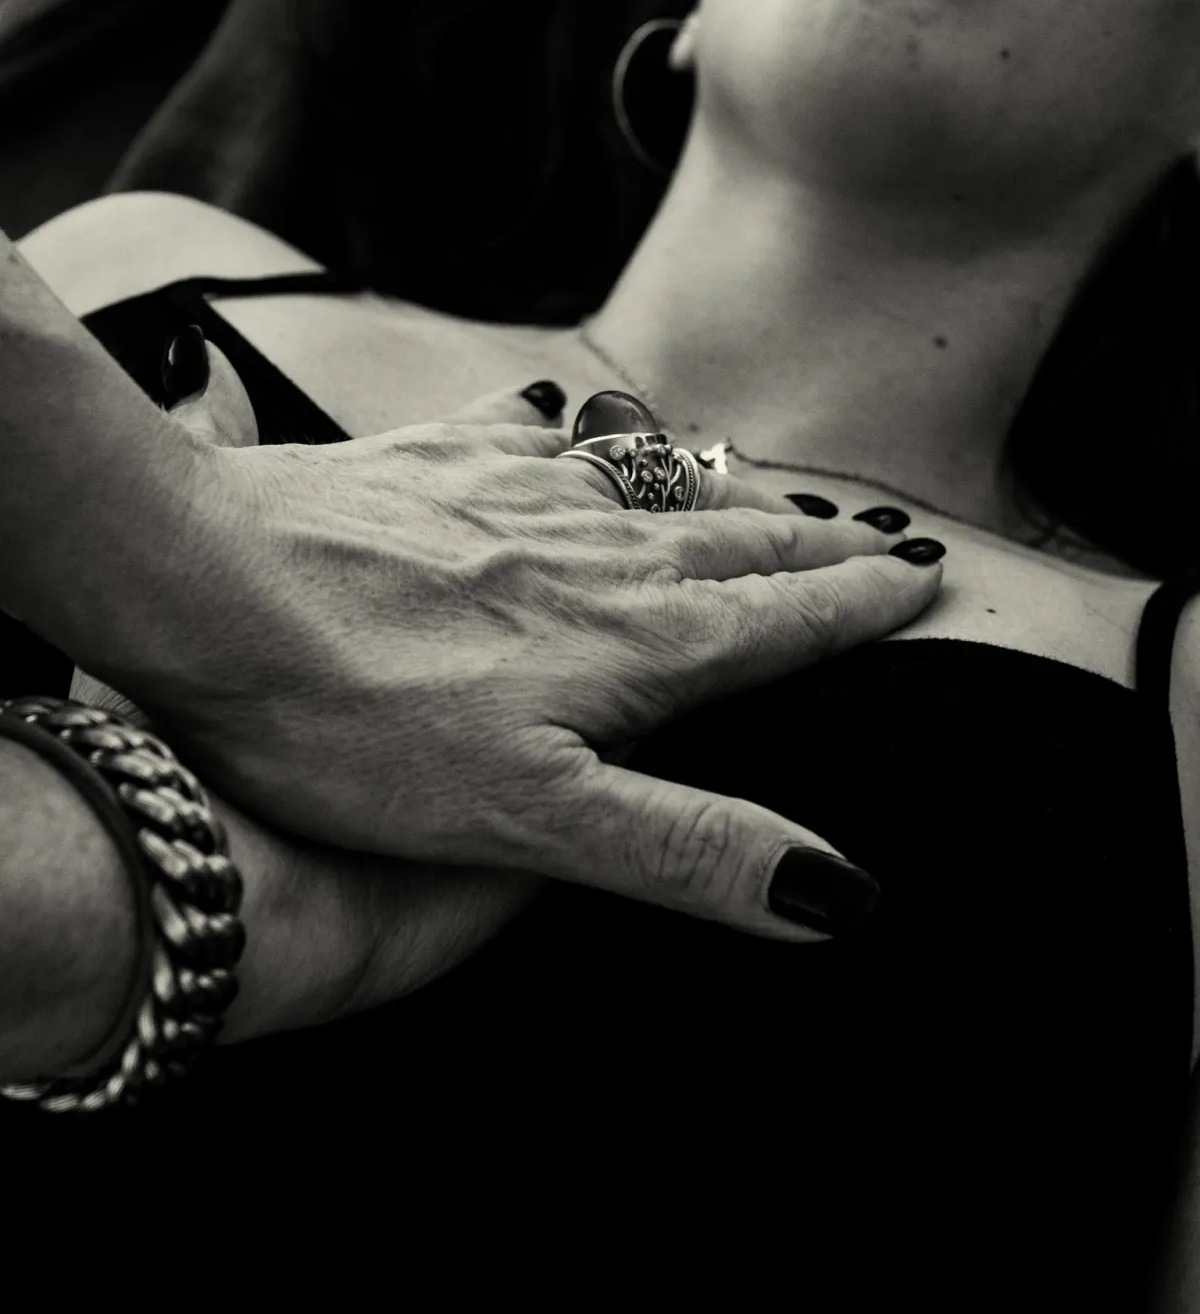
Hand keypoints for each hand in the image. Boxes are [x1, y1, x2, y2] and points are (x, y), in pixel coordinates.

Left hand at [78, 337, 943, 942]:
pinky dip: (570, 434)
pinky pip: (528, 435)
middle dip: (814, 543)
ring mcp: (513, 493)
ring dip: (718, 491)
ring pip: (649, 484)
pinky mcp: (431, 462)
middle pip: (735, 541)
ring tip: (758, 493)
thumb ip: (688, 847)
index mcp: (637, 638)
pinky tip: (559, 423)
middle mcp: (595, 550)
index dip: (858, 604)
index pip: (782, 618)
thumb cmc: (356, 716)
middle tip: (876, 535)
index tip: (922, 581)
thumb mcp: (533, 815)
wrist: (203, 586)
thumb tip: (840, 890)